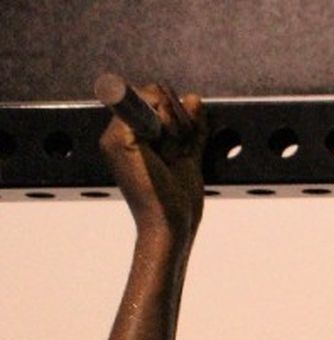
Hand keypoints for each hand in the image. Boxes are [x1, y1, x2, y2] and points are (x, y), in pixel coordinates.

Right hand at [99, 83, 206, 240]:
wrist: (171, 227)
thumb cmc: (179, 202)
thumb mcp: (189, 157)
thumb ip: (191, 129)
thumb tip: (193, 97)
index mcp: (130, 137)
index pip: (156, 99)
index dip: (177, 113)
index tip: (183, 144)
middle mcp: (118, 132)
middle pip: (158, 92)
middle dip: (181, 119)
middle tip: (178, 155)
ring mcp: (115, 134)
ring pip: (158, 96)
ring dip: (180, 126)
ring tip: (173, 158)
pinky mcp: (119, 138)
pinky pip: (155, 106)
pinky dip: (174, 127)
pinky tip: (170, 153)